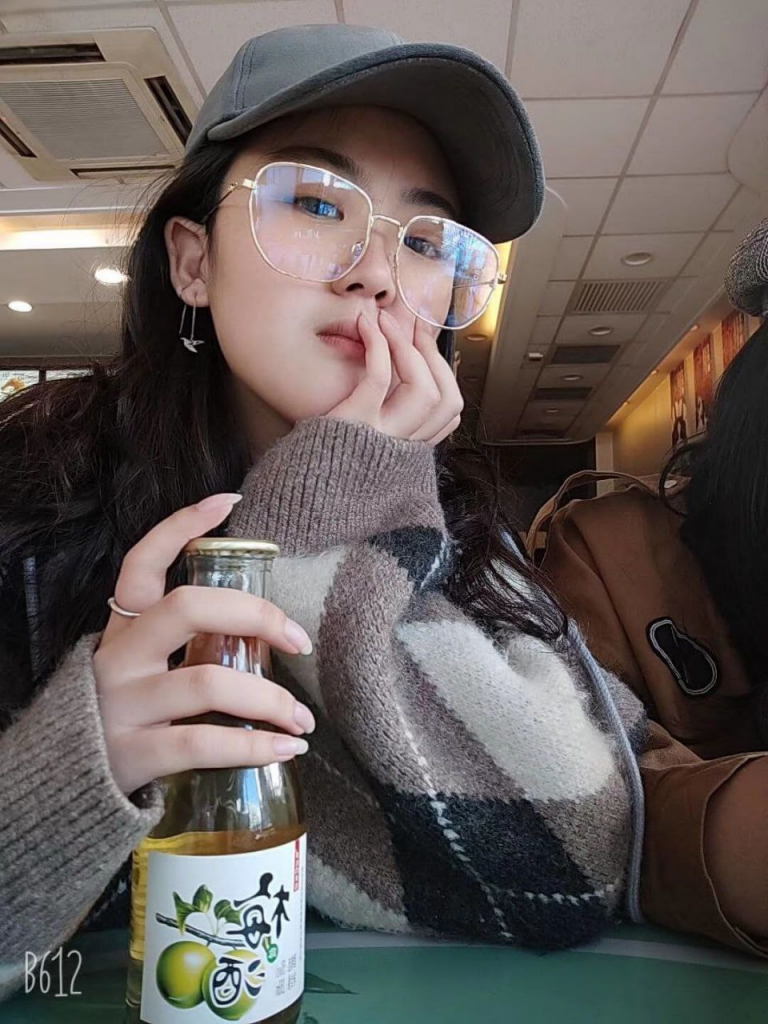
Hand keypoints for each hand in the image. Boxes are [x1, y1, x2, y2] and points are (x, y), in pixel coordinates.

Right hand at [93, 493, 315, 796]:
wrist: (69, 783)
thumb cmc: (128, 713)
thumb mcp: (142, 665)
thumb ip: (184, 642)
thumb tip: (264, 625)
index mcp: (124, 629)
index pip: (143, 563)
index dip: (181, 526)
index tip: (228, 502)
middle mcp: (119, 658)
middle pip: (187, 609)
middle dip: (255, 616)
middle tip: (299, 640)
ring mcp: (122, 705)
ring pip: (208, 683)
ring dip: (270, 699)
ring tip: (303, 717)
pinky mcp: (132, 755)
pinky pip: (204, 745)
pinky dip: (255, 746)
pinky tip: (288, 747)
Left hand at [327, 310, 462, 444]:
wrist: (294, 481)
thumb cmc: (323, 453)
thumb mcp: (365, 439)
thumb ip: (388, 417)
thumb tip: (405, 368)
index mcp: (407, 452)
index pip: (449, 413)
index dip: (443, 373)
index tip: (424, 344)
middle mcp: (402, 449)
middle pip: (443, 400)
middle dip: (431, 355)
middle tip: (412, 325)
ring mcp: (382, 436)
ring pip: (423, 390)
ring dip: (408, 347)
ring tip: (386, 322)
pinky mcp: (356, 422)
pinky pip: (379, 377)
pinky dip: (378, 344)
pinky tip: (366, 326)